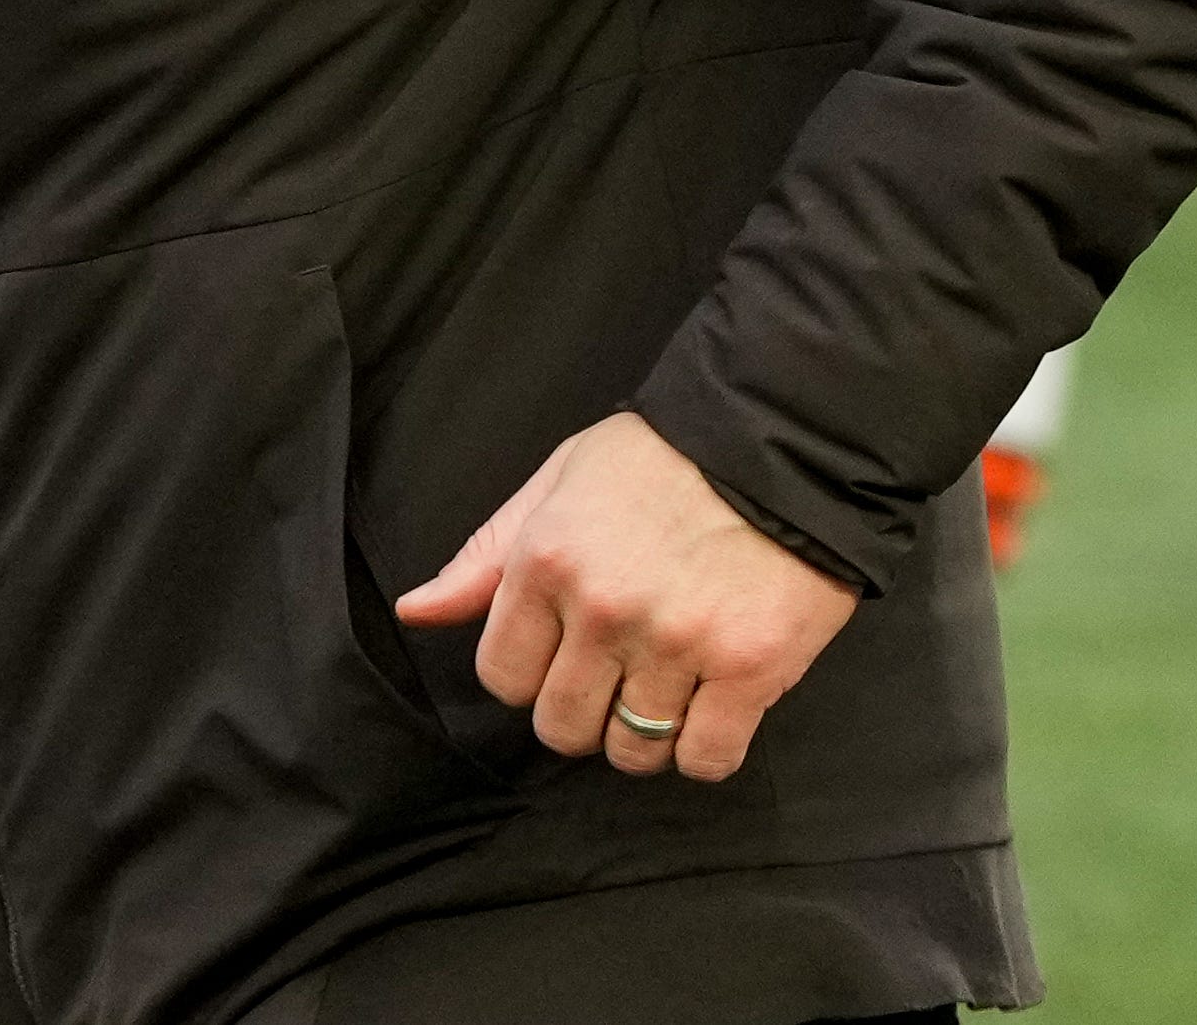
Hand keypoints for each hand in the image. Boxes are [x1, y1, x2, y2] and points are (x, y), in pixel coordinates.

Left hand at [395, 411, 855, 782]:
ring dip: (645, 737)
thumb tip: (416, 611)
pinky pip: (706, 758)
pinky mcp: (749, 668)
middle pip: (562, 726)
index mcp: (546, 562)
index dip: (530, 675)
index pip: (502, 676)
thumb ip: (486, 557)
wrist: (779, 439)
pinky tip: (714, 710)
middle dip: (583, 714)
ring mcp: (677, 643)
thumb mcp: (556, 483)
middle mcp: (603, 610)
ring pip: (633, 750)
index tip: (561, 656)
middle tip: (617, 679)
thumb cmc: (663, 457)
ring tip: (669, 691)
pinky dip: (705, 750)